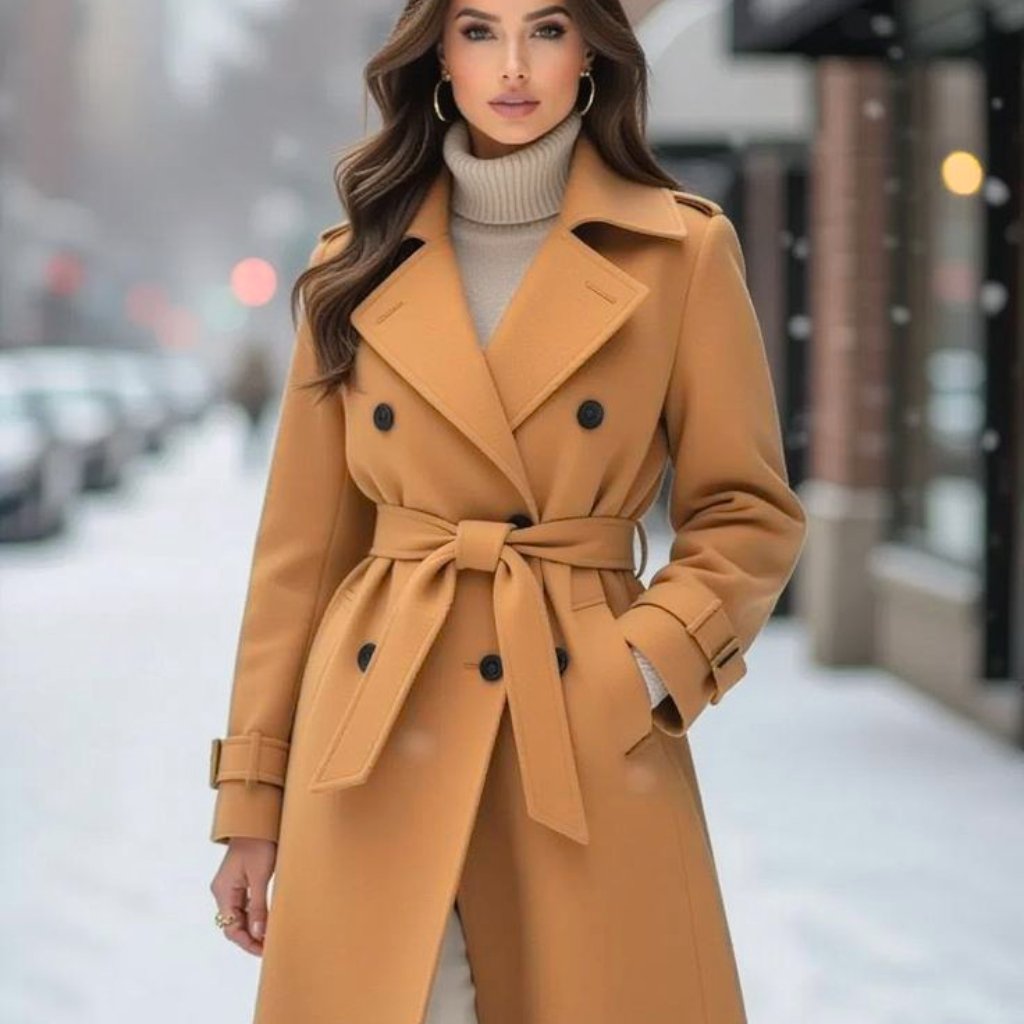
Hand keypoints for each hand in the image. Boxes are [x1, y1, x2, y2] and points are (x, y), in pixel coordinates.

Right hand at [210, 837, 277, 955]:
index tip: (264, 951)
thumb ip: (258, 906)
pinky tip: (266, 922)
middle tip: (270, 948)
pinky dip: (254, 916)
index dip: (247, 942)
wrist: (258, 822)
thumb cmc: (259, 845)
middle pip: (233, 924)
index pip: (230, 928)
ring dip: (252, 928)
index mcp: (223, 891)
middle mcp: (222, 891)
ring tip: (270, 938)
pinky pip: (244, 906)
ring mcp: (230, 886)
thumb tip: (257, 935)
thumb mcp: (260, 877)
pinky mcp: (239, 881)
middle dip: (250, 938)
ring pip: (238, 916)